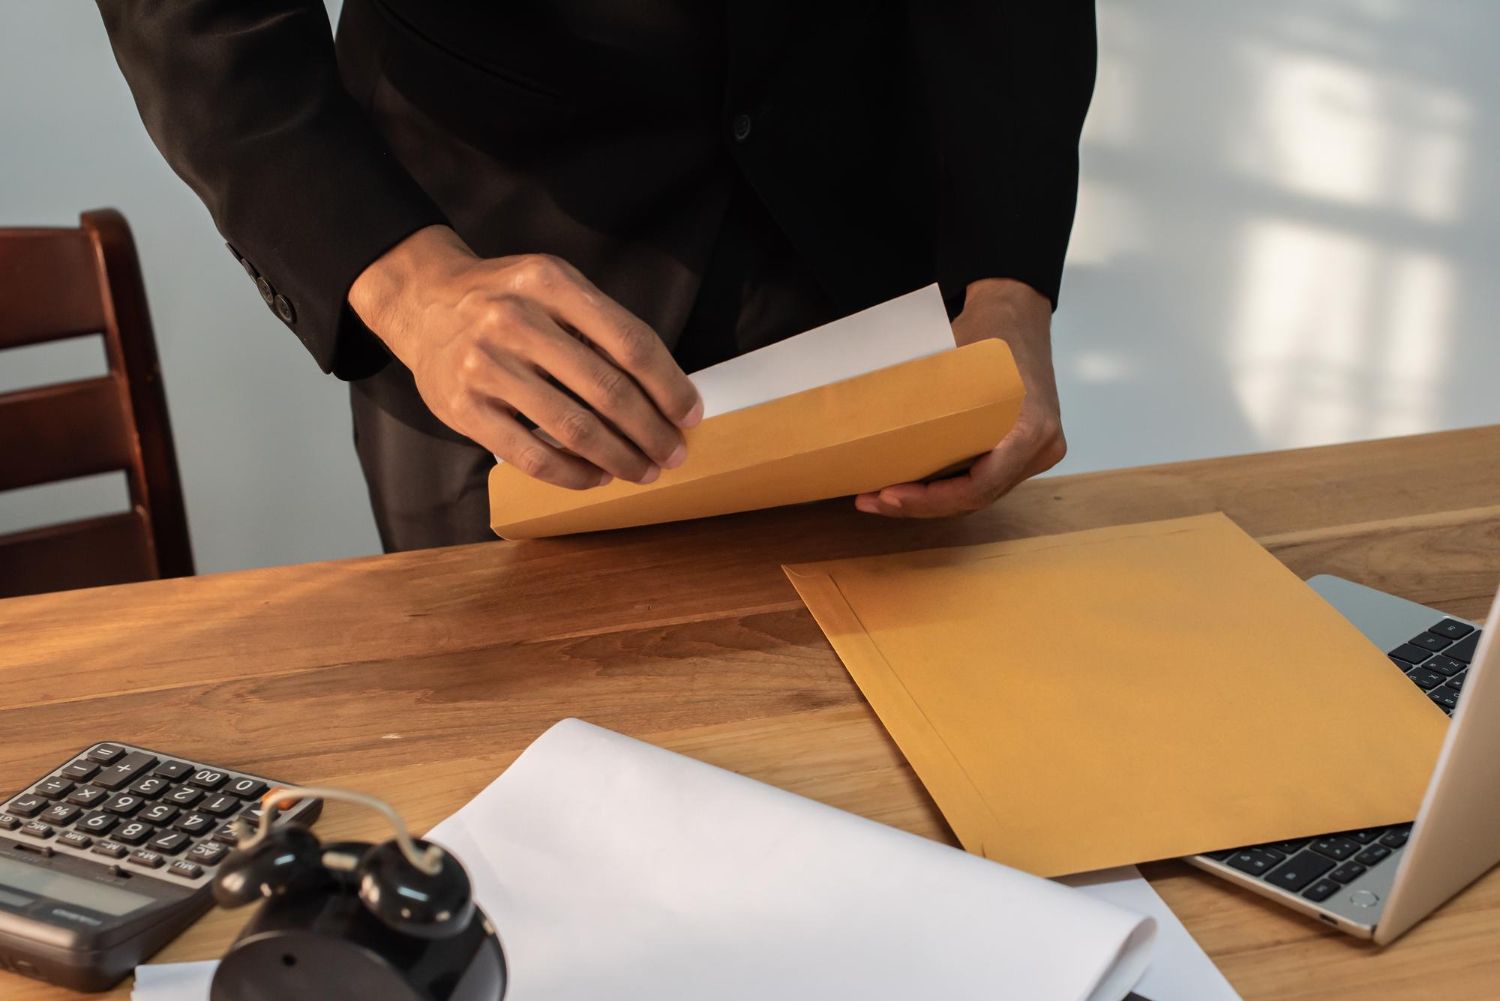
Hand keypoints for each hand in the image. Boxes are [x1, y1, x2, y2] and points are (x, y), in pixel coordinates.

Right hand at [348, 225, 702, 488]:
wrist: (423, 302)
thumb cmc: (505, 299)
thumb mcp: (552, 286)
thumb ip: (600, 326)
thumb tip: (662, 391)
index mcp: (549, 282)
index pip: (629, 341)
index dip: (668, 385)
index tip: (689, 414)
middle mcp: (515, 319)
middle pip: (608, 390)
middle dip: (652, 431)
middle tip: (674, 453)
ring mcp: (485, 365)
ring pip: (573, 428)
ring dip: (620, 458)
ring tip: (643, 471)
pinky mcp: (463, 408)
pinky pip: (532, 456)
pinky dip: (574, 474)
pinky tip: (597, 477)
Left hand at [855, 277, 1064, 517]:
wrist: (1017, 312)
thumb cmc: (987, 331)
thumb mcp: (957, 362)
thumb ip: (930, 400)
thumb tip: (871, 427)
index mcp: (1030, 430)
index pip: (979, 486)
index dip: (932, 500)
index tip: (890, 493)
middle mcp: (1041, 449)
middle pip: (975, 497)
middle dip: (920, 505)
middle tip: (873, 500)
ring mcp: (1035, 454)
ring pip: (977, 494)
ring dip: (928, 501)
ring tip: (880, 499)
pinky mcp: (1021, 453)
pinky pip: (981, 480)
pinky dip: (944, 487)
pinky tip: (908, 487)